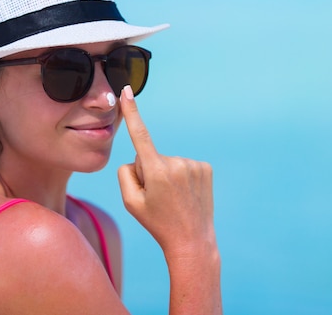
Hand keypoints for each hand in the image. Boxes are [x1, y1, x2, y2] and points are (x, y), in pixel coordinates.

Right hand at [117, 85, 215, 256]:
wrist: (191, 241)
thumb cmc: (157, 222)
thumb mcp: (130, 202)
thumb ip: (125, 174)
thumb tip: (137, 157)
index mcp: (156, 171)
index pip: (140, 135)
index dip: (132, 112)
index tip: (127, 91)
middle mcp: (176, 163)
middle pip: (150, 158)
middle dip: (150, 173)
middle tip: (160, 198)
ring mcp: (194, 164)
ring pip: (168, 162)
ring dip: (167, 176)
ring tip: (174, 199)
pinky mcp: (205, 168)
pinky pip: (183, 165)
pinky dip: (182, 177)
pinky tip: (186, 194)